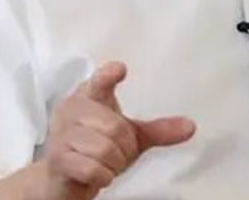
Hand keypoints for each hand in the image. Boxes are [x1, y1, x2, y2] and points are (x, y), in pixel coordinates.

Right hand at [34, 61, 195, 199]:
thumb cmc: (94, 150)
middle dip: (123, 148)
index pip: (98, 82)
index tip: (120, 69)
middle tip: (115, 153)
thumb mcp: (128, 138)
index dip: (108, 76)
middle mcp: (72, 110)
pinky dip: (103, 177)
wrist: (60, 179)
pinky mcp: (58, 159)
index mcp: (89, 97)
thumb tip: (191, 126)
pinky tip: (97, 174)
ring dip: (113, 165)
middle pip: (115, 128)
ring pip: (105, 151)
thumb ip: (157, 130)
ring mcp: (62, 134)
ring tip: (104, 164)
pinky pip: (93, 169)